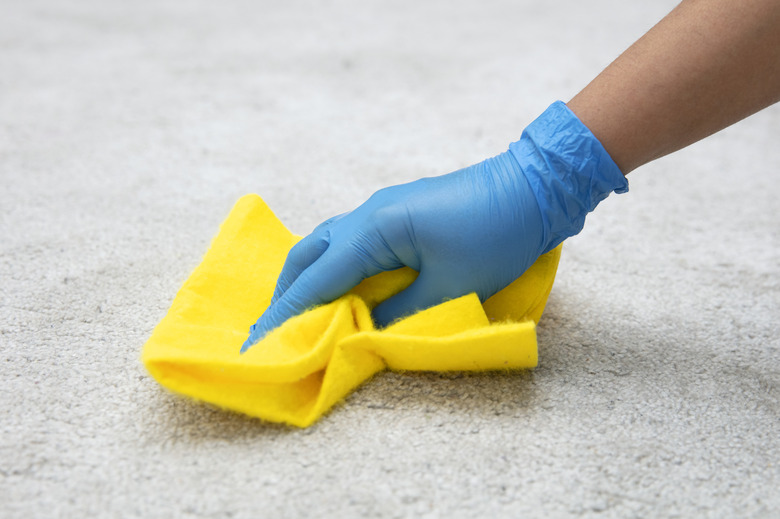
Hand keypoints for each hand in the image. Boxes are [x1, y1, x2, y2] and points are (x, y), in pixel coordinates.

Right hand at [242, 102, 627, 350]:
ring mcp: (381, 210)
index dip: (286, 314)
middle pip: (309, 254)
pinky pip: (350, 242)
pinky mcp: (398, 214)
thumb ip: (400, 312)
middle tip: (273, 330)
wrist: (533, 188)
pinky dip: (334, 267)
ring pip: (327, 244)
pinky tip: (341, 288)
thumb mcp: (450, 286)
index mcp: (374, 229)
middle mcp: (367, 215)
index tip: (257, 344)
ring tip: (300, 312)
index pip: (316, 279)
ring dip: (309, 278)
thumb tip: (364, 330)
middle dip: (287, 292)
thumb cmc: (495, 236)